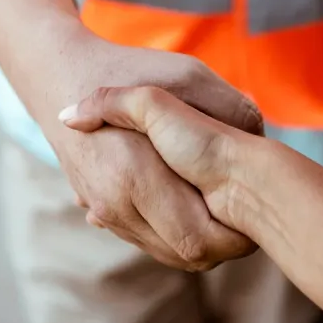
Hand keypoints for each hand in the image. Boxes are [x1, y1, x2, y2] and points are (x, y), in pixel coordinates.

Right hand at [47, 44, 264, 270]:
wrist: (60, 73)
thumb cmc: (130, 68)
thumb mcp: (188, 76)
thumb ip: (228, 107)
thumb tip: (262, 138)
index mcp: (136, 176)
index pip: (199, 240)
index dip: (235, 240)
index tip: (259, 222)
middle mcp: (116, 202)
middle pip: (188, 254)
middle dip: (227, 246)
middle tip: (256, 227)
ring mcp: (105, 209)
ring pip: (169, 253)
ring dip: (205, 245)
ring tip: (235, 219)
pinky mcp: (101, 209)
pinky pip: (148, 242)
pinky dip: (178, 237)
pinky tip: (202, 216)